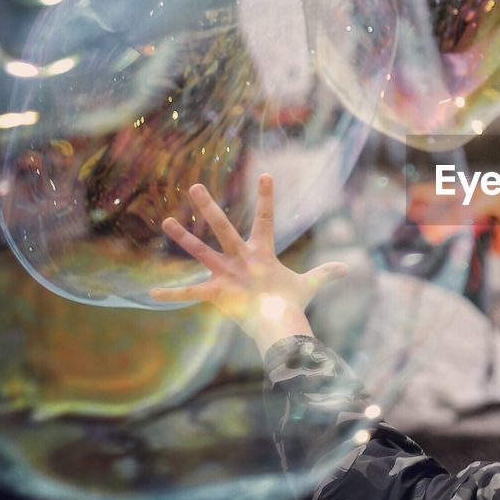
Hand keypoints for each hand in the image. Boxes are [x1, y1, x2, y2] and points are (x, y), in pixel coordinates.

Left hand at [151, 175, 347, 351]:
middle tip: (196, 186)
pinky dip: (172, 295)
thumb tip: (347, 268)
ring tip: (167, 221)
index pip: (266, 218)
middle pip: (223, 227)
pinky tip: (151, 293)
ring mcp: (226, 274)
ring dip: (183, 237)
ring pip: (201, 251)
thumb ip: (325, 273)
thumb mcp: (309, 285)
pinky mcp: (216, 293)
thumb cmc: (292, 304)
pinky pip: (190, 294)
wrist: (279, 324)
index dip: (266, 196)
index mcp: (262, 253)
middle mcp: (241, 258)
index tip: (264, 175)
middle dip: (209, 206)